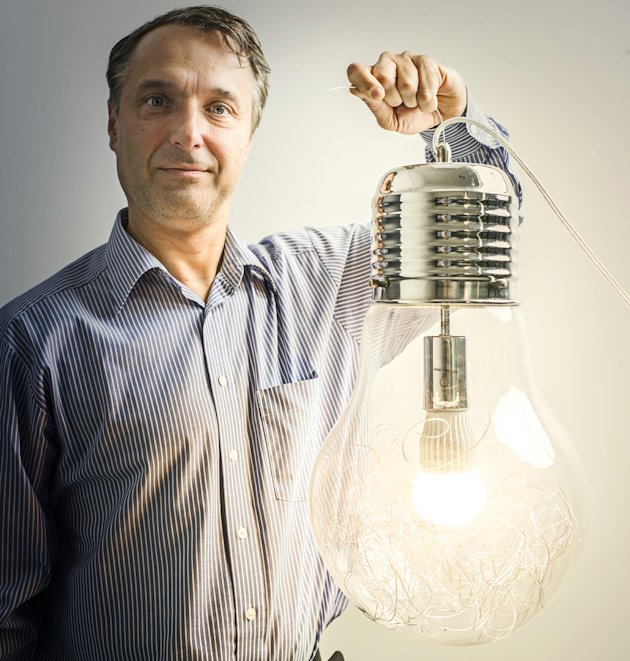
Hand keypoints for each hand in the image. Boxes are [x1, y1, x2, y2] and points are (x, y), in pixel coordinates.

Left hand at [346, 51, 466, 133]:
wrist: (440, 116)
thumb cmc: (413, 116)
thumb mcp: (391, 121)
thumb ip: (375, 107)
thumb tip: (355, 90)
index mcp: (373, 79)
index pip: (356, 71)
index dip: (363, 81)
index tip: (377, 96)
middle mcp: (386, 64)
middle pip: (382, 76)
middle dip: (395, 99)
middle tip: (403, 103)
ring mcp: (405, 59)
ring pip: (406, 83)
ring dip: (414, 100)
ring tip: (417, 101)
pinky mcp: (425, 60)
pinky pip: (426, 84)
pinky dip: (428, 100)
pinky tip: (430, 98)